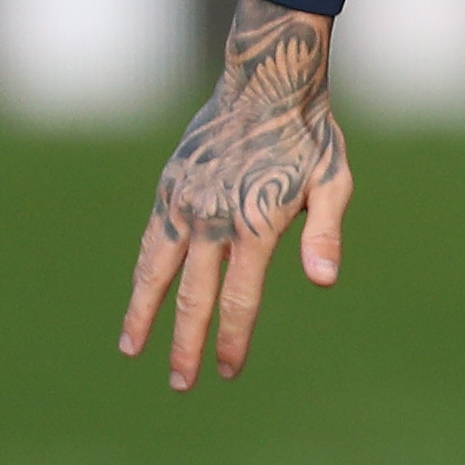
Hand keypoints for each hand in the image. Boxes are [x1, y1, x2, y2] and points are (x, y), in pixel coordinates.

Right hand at [120, 0, 350, 388]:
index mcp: (256, 225)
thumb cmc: (309, 138)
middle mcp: (213, 218)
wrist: (266, 80)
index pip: (240, 299)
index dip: (234, 339)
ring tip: (132, 349)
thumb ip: (325, 235)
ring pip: (156, 270)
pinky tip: (138, 295)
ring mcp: (185, 201)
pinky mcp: (169, 186)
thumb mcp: (332, 184)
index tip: (229, 369)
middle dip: (186, 344)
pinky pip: (151, 239)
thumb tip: (324, 282)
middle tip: (181, 384)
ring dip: (144, 313)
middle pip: (194, 296)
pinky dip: (142, 272)